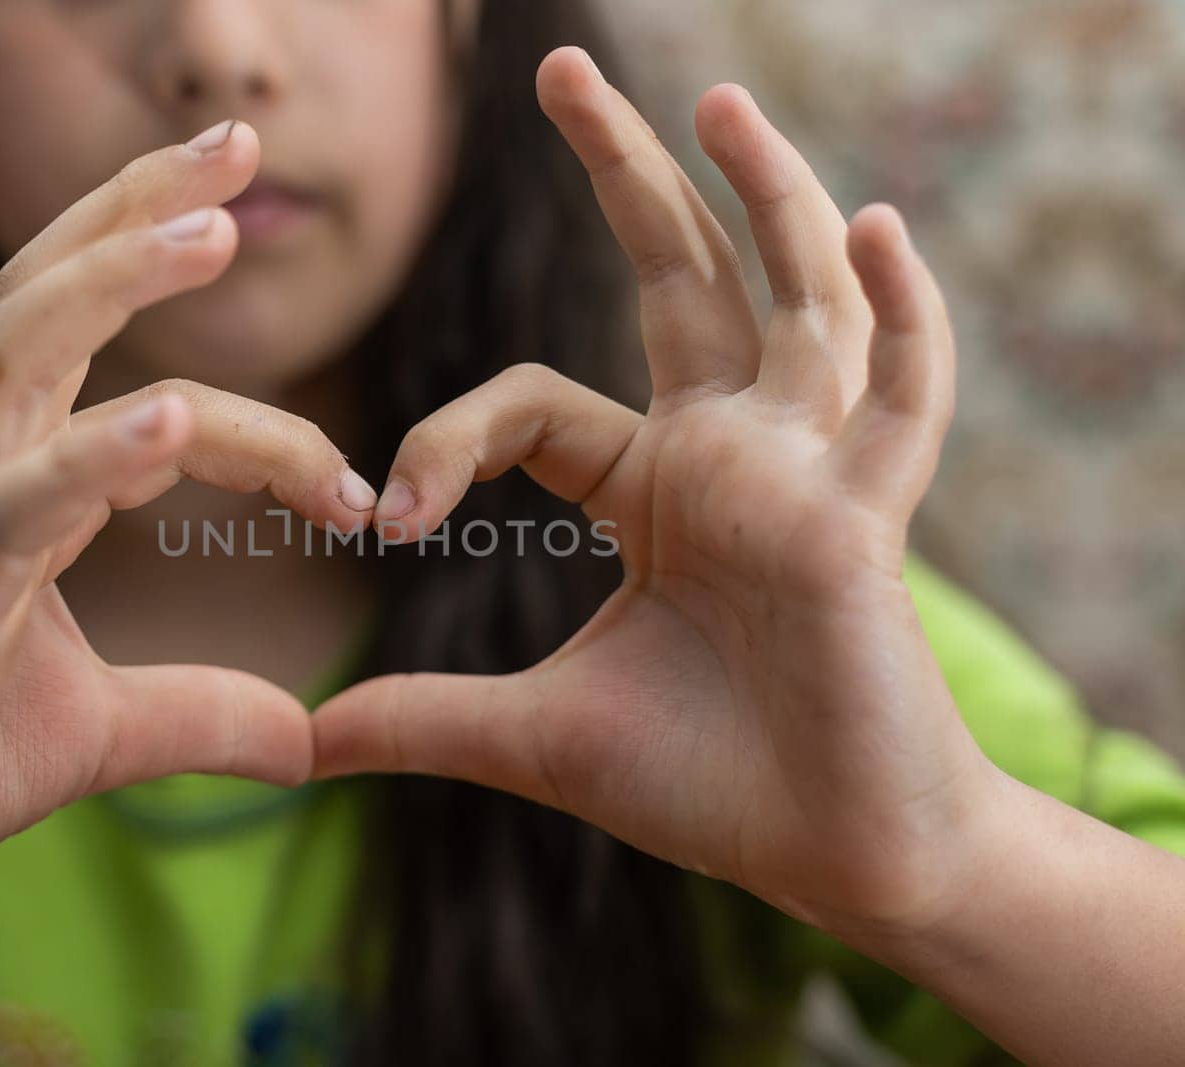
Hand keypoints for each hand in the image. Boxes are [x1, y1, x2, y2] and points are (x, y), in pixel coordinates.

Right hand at [0, 120, 375, 956]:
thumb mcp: (95, 736)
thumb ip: (199, 715)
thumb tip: (306, 742)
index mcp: (13, 492)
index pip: (111, 367)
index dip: (227, 372)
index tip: (343, 461)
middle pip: (44, 300)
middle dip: (136, 210)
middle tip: (240, 140)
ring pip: (10, 359)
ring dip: (107, 279)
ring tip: (211, 225)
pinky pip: (9, 509)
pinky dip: (90, 458)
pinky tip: (172, 421)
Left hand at [314, 48, 997, 937]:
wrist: (832, 862)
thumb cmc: (706, 787)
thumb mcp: (536, 735)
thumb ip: (423, 716)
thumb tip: (299, 741)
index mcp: (656, 487)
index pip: (536, 399)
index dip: (447, 434)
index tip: (391, 515)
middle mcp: (734, 453)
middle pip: (680, 279)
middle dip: (625, 171)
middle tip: (556, 69)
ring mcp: (809, 471)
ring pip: (795, 301)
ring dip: (768, 197)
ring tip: (718, 102)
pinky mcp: (868, 516)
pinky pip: (902, 396)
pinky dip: (902, 315)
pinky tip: (877, 227)